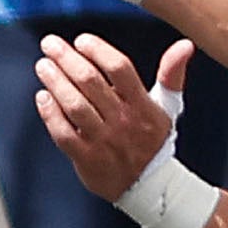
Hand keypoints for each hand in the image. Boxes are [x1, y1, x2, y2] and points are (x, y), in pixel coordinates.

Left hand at [35, 34, 181, 203]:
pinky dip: (50, 114)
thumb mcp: (167, 106)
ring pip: (75, 105)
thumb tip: (185, 45)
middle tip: (50, 44)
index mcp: (142, 105)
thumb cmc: (152, 141)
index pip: (119, 69)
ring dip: (56, 82)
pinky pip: (64, 134)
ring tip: (44, 66)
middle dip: (67, 59)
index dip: (98, 50)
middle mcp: (123, 121)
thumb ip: (172, 73)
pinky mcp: (87, 159)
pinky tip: (42, 97)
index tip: (81, 40)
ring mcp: (104, 141)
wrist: (149, 187)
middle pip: (91, 83)